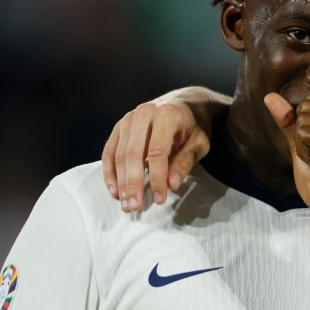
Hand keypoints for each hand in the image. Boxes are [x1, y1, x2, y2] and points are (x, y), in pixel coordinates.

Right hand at [101, 87, 226, 211]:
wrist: (186, 102)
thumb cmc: (195, 126)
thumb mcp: (200, 142)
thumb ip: (186, 161)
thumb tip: (172, 185)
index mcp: (166, 115)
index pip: (157, 152)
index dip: (157, 178)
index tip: (159, 199)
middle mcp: (143, 113)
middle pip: (133, 154)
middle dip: (133, 183)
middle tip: (134, 207)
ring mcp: (128, 119)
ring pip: (119, 154)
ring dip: (120, 182)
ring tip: (125, 204)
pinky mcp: (120, 126)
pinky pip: (109, 151)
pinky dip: (110, 172)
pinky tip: (115, 191)